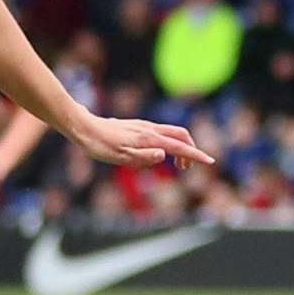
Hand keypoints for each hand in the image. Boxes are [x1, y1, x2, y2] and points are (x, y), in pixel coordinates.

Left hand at [73, 114, 215, 168]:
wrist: (84, 127)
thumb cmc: (100, 145)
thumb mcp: (121, 157)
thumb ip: (144, 157)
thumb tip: (165, 155)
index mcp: (149, 139)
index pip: (179, 147)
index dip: (195, 155)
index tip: (210, 162)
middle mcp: (149, 130)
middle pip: (181, 135)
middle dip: (191, 149)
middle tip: (189, 168)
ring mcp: (144, 126)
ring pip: (171, 133)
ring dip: (180, 147)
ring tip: (176, 165)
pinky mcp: (137, 127)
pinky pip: (161, 133)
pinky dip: (169, 143)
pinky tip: (159, 153)